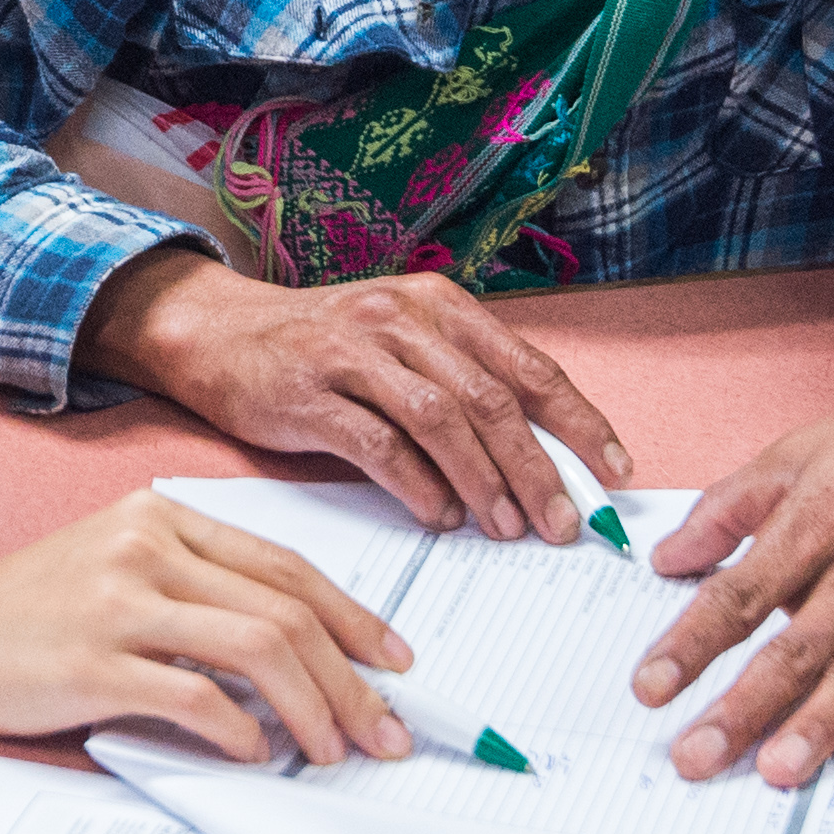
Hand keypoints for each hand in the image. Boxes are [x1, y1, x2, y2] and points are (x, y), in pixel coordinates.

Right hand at [0, 489, 414, 764]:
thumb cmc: (21, 611)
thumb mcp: (114, 566)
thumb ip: (195, 589)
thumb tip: (295, 654)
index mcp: (163, 515)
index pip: (287, 567)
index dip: (356, 618)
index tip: (394, 664)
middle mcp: (147, 546)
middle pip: (287, 611)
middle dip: (352, 679)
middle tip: (385, 731)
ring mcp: (119, 601)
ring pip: (260, 650)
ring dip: (314, 710)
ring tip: (333, 752)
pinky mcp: (93, 662)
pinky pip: (198, 699)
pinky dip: (242, 734)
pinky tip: (256, 757)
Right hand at [79, 248, 633, 544]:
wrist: (217, 332)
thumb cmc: (322, 347)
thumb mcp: (401, 344)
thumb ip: (462, 383)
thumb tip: (539, 455)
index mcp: (437, 305)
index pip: (527, 366)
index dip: (579, 422)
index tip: (616, 473)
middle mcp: (400, 319)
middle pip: (489, 398)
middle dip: (537, 466)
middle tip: (565, 523)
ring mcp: (351, 354)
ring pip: (439, 419)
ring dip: (482, 480)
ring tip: (508, 528)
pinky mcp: (307, 393)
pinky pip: (375, 443)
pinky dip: (415, 485)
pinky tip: (438, 518)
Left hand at [639, 319, 833, 786]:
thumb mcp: (802, 448)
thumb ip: (730, 507)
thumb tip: (670, 556)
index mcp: (815, 522)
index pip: (738, 598)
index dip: (690, 646)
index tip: (652, 687)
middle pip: (790, 653)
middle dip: (739, 711)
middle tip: (696, 757)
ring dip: (813, 728)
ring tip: (774, 769)